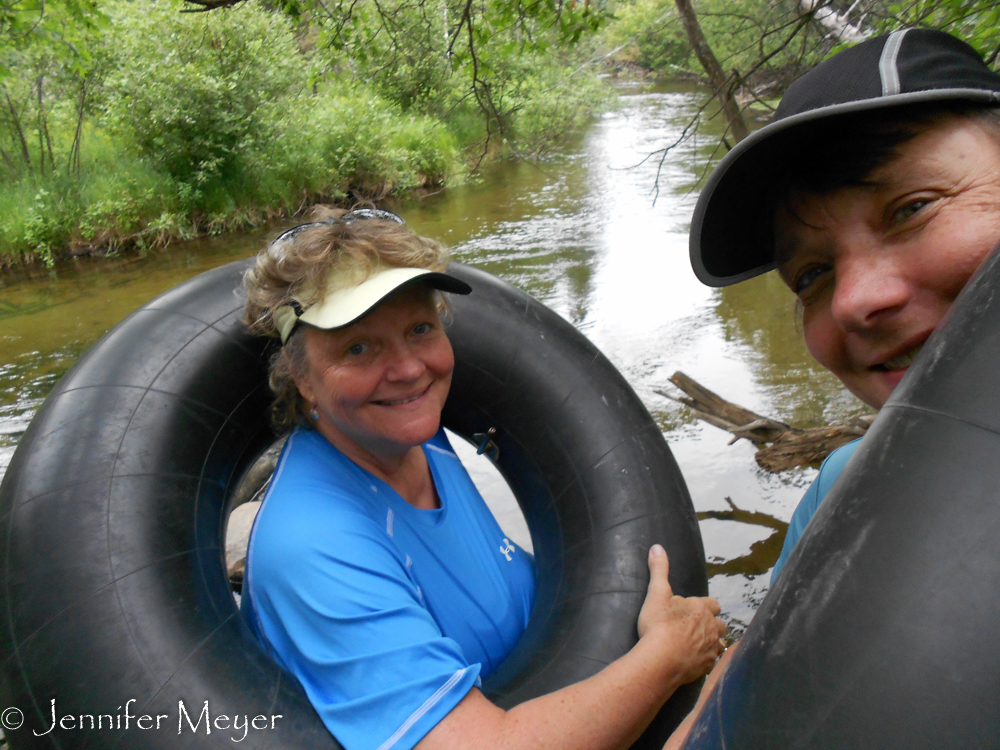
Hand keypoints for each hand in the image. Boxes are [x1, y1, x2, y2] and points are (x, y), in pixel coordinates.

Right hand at [637, 544, 726, 684]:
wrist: (660, 659)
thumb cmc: (658, 625)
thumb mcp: (656, 593)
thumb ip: (659, 570)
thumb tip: (657, 547)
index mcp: (701, 608)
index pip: (713, 604)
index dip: (706, 607)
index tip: (694, 610)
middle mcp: (711, 628)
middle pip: (720, 625)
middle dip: (711, 625)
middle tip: (695, 628)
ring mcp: (711, 649)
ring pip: (719, 644)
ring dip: (711, 643)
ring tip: (696, 645)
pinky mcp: (707, 667)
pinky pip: (711, 662)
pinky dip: (705, 661)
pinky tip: (694, 661)